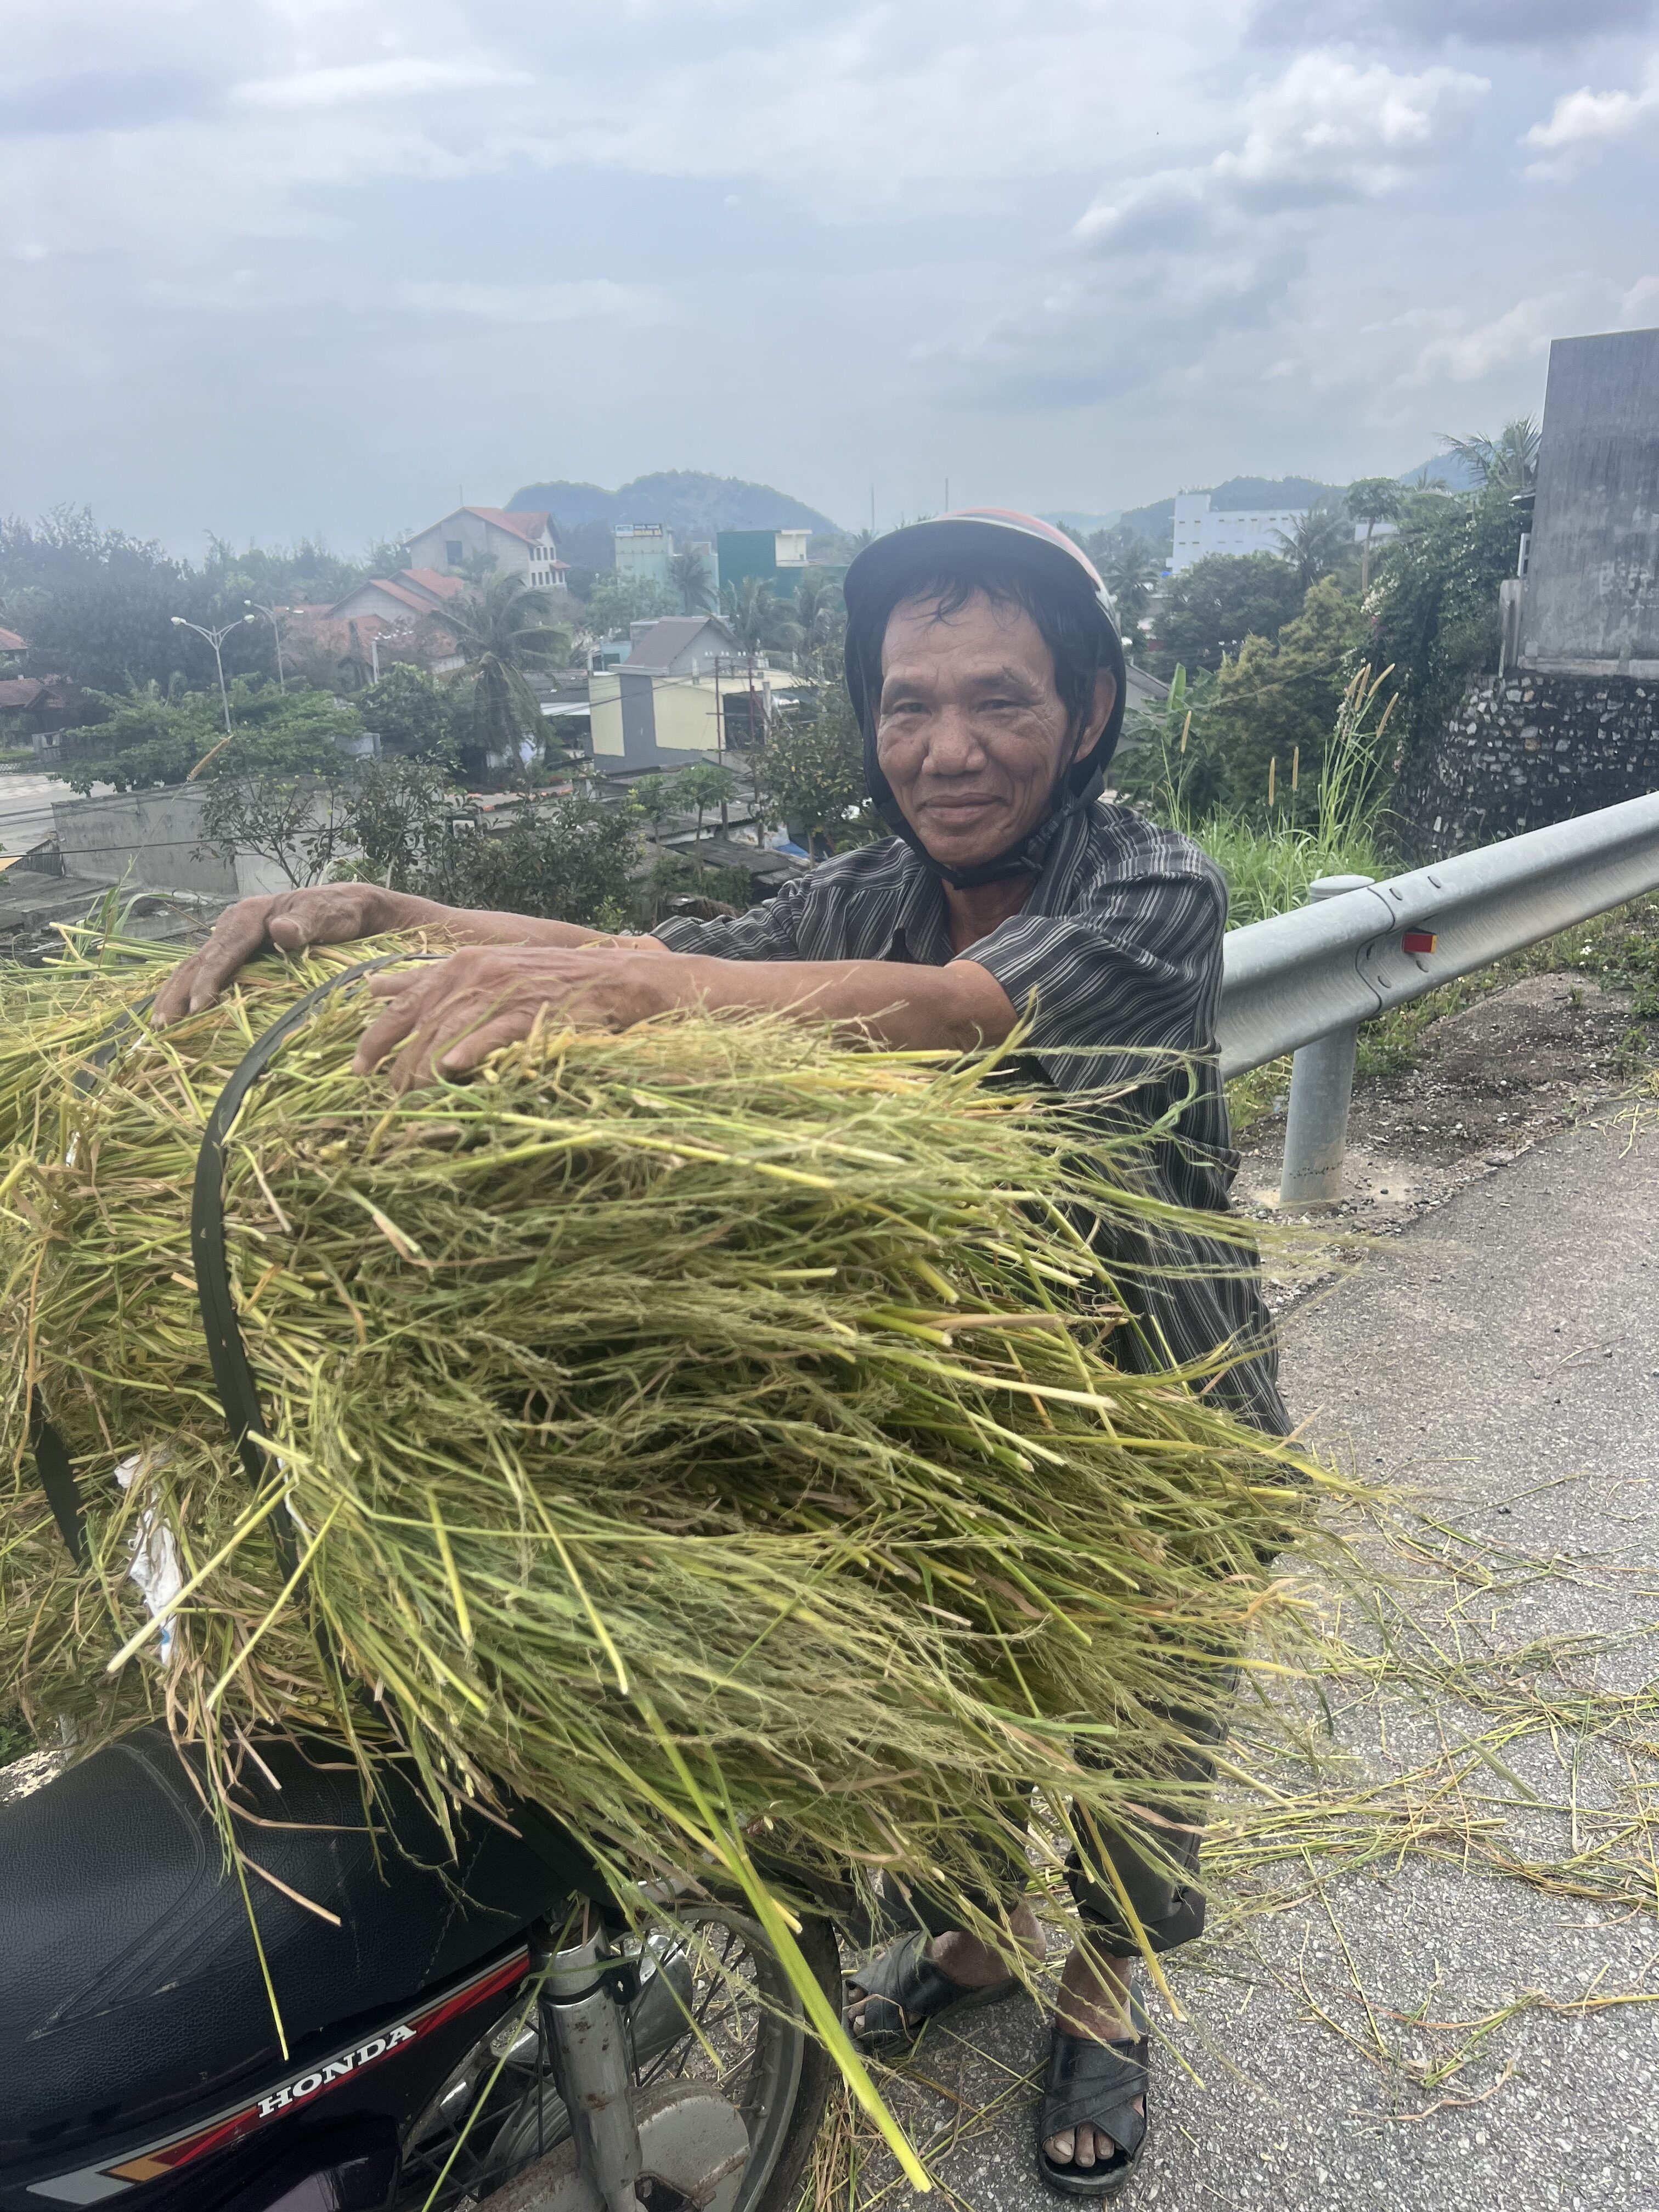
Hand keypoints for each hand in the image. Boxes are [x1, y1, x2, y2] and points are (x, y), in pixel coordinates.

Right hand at [152, 884, 415, 1025]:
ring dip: (177, 995)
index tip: (197, 1007)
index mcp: (253, 915)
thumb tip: (283, 930)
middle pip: (199, 960)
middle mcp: (235, 925)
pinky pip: (209, 973)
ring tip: (160, 1026)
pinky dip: (191, 992)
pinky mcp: (240, 954)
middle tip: (161, 1026)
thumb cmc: (343, 913)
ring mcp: (234, 939)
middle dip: (178, 992)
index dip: (209, 979)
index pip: (224, 950)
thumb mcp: (332, 914)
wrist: (355, 909)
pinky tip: (182, 1016)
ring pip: (196, 967)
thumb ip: (309, 922)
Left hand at [352, 945, 691, 1090]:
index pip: (401, 1004)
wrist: (611, 978)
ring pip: (446, 1034)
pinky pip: (492, 1034)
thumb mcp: (481, 967)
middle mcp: (472, 974)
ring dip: (423, 1071)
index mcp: (457, 964)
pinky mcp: (529, 1012)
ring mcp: (500, 992)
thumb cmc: (545, 977)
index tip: (357, 1071)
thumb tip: (375, 989)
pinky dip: (469, 1050)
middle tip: (386, 1102)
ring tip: (408, 1102)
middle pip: (418, 1025)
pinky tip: (451, 1070)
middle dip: (396, 1067)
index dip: (374, 1039)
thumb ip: (428, 980)